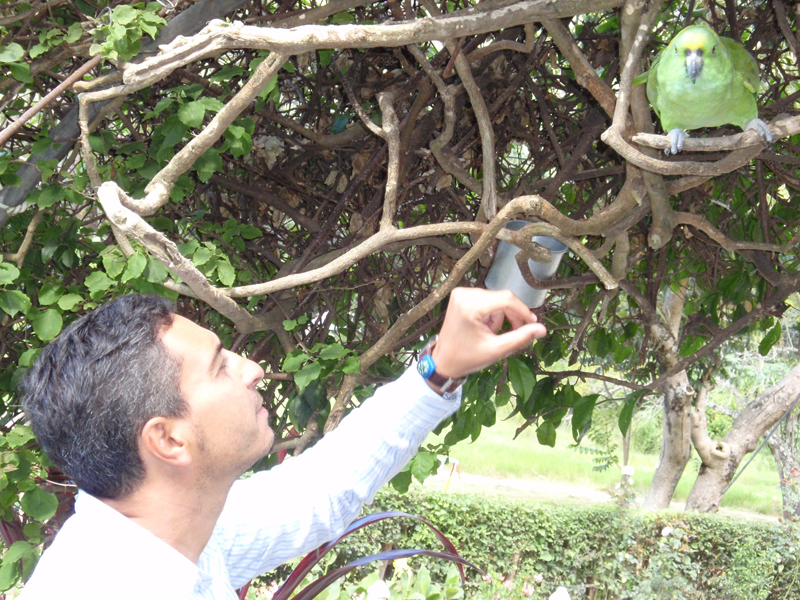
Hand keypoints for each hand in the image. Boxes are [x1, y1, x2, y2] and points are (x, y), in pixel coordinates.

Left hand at [430, 287, 546, 378]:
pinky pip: (486, 299)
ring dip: (500, 315)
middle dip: (511, 315)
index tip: (532, 323)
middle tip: (514, 332)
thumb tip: (542, 329)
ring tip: (492, 333)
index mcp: (470, 307)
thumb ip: (520, 338)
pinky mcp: (460, 295)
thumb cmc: (468, 357)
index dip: (523, 310)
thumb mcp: (496, 350)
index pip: (506, 299)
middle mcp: (464, 295)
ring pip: (496, 298)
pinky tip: (485, 326)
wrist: (444, 360)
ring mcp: (460, 293)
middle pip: (502, 298)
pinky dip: (491, 312)